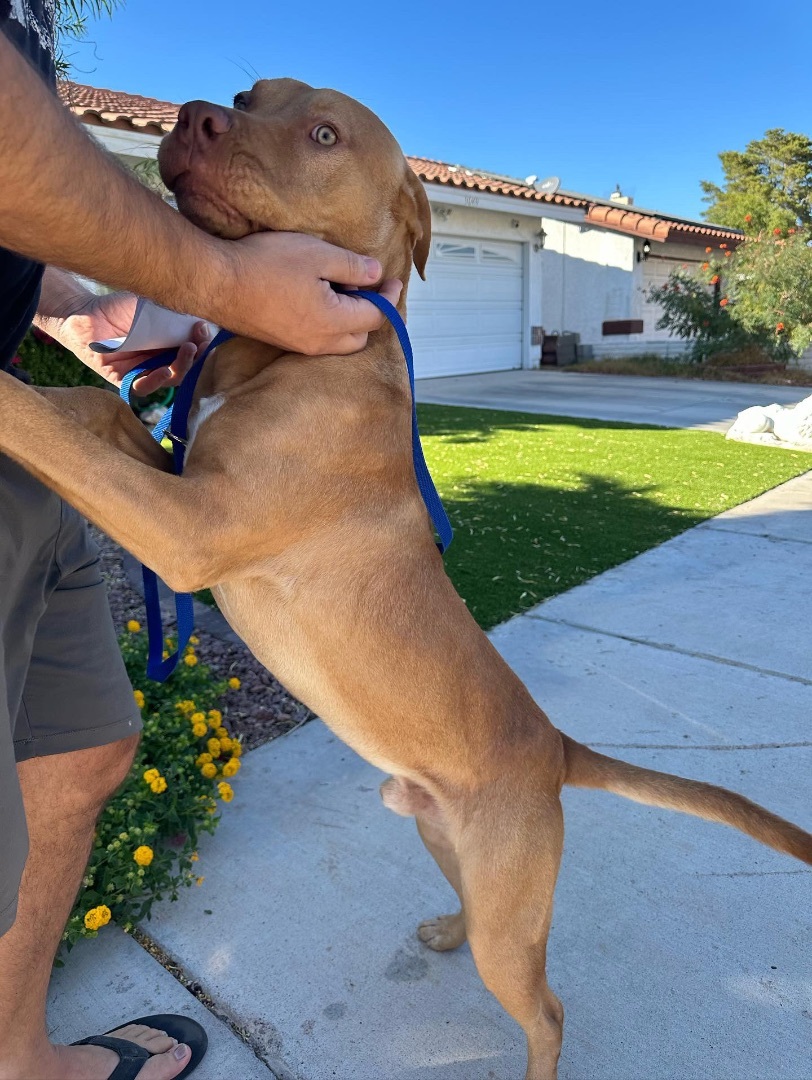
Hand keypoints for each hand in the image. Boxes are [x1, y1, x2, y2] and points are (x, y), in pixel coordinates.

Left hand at [40, 292, 212, 394]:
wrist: (83, 313)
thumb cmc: (117, 307)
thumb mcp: (150, 307)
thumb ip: (173, 314)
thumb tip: (203, 315)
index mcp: (168, 344)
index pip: (193, 348)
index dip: (202, 342)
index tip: (204, 328)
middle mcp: (160, 359)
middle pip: (188, 365)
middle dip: (198, 354)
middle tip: (201, 340)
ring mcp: (144, 371)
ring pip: (172, 378)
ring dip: (183, 366)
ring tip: (189, 350)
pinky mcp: (125, 379)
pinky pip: (144, 387)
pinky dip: (157, 381)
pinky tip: (165, 371)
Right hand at [210, 232, 402, 354]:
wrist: (216, 282)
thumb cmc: (265, 264)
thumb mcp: (316, 255)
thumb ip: (352, 267)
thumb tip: (377, 274)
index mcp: (333, 322)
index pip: (376, 316)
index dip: (389, 297)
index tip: (393, 279)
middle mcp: (319, 342)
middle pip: (360, 338)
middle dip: (371, 315)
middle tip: (369, 288)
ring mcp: (298, 346)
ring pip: (338, 343)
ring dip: (349, 323)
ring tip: (343, 294)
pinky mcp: (281, 341)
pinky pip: (317, 341)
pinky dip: (328, 326)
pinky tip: (317, 301)